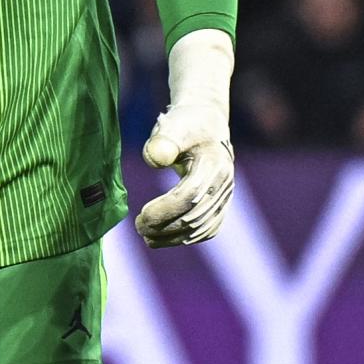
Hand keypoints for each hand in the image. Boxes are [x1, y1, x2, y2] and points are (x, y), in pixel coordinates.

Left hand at [134, 105, 235, 248]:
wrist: (207, 125)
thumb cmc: (185, 125)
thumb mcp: (172, 126)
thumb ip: (162, 141)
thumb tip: (155, 160)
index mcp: (214, 163)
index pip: (190, 195)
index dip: (165, 209)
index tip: (141, 215)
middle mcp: (224, 183)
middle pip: (195, 215)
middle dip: (165, 226)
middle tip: (138, 228)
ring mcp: (225, 195)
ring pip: (202, 226)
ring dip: (174, 237)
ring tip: (147, 238)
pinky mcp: (222, 203)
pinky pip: (209, 228)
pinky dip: (188, 237)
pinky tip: (166, 239)